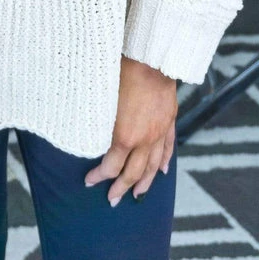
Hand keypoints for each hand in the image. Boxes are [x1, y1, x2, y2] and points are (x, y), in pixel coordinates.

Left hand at [84, 56, 177, 204]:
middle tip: (112, 200)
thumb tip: (89, 136)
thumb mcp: (103, 102)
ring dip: (145, 183)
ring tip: (138, 195)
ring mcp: (159, 132)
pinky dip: (165, 162)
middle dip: (121, 188)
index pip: (111, 166)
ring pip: (153, 166)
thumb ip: (99, 124)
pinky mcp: (169, 122)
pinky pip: (168, 148)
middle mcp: (144, 140)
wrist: (151, 59)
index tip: (89, 181)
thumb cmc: (122, 74)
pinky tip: (162, 171)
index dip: (99, 176)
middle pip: (133, 173)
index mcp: (125, 136)